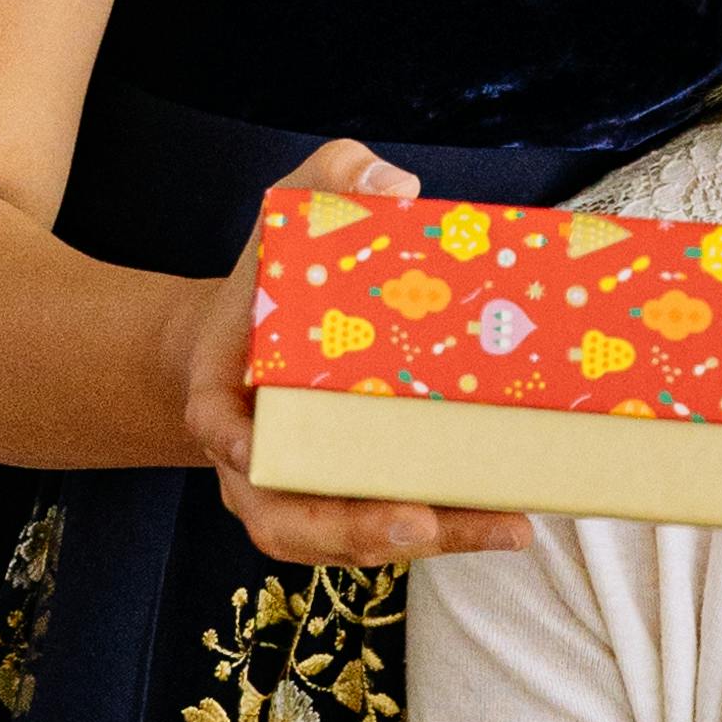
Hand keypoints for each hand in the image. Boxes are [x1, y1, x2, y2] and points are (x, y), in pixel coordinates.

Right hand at [177, 133, 534, 563]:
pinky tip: (509, 521)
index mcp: (226, 388)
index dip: (232, 444)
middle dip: (349, 529)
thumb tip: (397, 184)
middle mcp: (256, 457)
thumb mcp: (294, 206)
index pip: (213, 423)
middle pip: (285, 516)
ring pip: (343, 541)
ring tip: (502, 528)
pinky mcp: (353, 498)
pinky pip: (389, 532)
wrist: (258, 330)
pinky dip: (446, 532)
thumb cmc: (276, 272)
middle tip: (418, 521)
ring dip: (418, 542)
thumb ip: (332, 178)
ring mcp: (302, 489)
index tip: (251, 449)